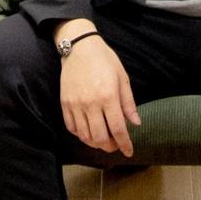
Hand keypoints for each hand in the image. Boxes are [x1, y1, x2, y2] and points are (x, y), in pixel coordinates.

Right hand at [59, 32, 139, 156]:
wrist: (79, 47)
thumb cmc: (104, 60)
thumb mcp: (122, 78)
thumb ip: (128, 103)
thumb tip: (136, 123)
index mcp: (108, 96)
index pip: (117, 129)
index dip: (124, 144)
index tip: (128, 152)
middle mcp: (91, 103)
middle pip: (99, 137)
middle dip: (109, 146)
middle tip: (115, 145)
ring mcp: (75, 104)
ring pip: (84, 135)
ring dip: (95, 143)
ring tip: (102, 140)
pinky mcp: (65, 103)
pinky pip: (71, 127)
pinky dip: (80, 134)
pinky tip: (87, 131)